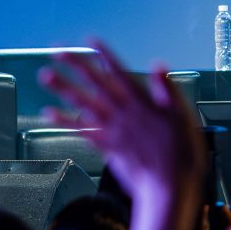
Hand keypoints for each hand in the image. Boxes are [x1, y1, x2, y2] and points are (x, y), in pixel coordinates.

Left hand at [42, 42, 204, 210]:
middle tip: (57, 51)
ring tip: (46, 75)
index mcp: (143, 104)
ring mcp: (112, 130)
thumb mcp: (184, 118)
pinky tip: (49, 114)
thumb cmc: (181, 155)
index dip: (105, 57)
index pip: (120, 74)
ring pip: (83, 104)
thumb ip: (168, 91)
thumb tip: (158, 66)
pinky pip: (81, 130)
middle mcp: (123, 114)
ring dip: (63, 88)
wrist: (168, 187)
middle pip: (96, 85)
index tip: (90, 42)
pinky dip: (64, 121)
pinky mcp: (106, 147)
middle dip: (76, 66)